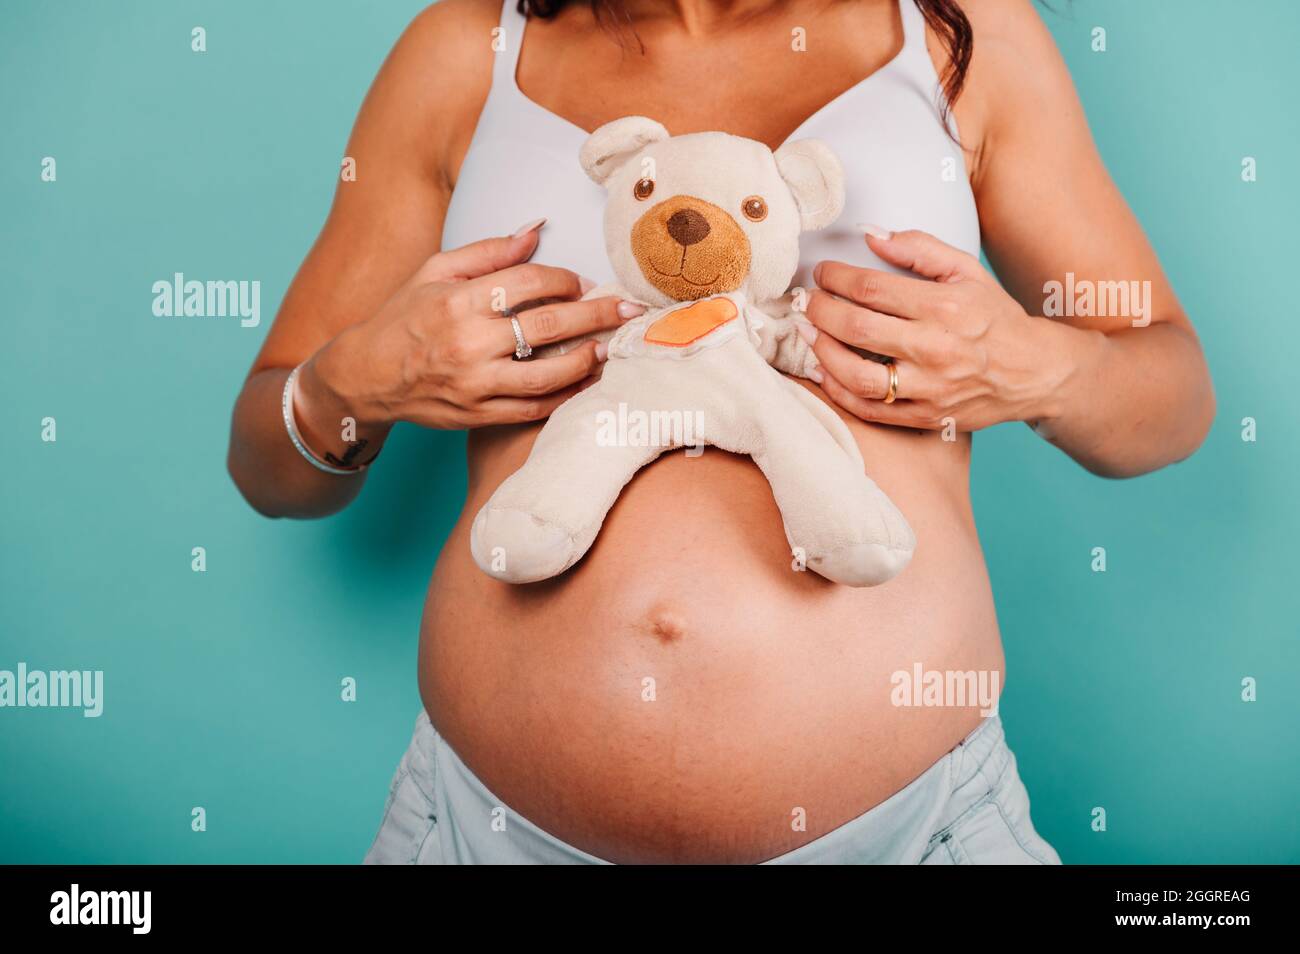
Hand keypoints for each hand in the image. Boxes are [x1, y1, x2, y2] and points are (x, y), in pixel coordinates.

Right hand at [298, 225, 643, 433]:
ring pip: (546, 375)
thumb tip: (536, 229)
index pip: (529, 283)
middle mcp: (468, 343)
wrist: (365, 376)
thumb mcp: (435, 271)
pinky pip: (532, 409)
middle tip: (628, 309)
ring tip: (610, 347)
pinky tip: (585, 382)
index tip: (582, 281)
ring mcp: (474, 384)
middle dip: (596, 315)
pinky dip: (563, 397)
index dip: (565, 279)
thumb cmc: (403, 317)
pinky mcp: (477, 415)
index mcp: (459, 300)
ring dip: (586, 360)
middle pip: (549, 326)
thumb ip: (488, 252)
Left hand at [802, 229, 1065, 431]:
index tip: (822, 272)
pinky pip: (868, 409)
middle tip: (806, 301)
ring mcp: (928, 388)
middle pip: (857, 328)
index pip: (872, 289)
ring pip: (856, 375)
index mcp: (944, 307)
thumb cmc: (994, 317)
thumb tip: (869, 235)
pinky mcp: (924, 416)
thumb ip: (918, 248)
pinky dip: (838, 390)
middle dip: (820, 311)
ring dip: (821, 352)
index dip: (836, 278)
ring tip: (808, 332)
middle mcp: (935, 349)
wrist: (1033, 372)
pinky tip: (823, 369)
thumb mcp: (966, 271)